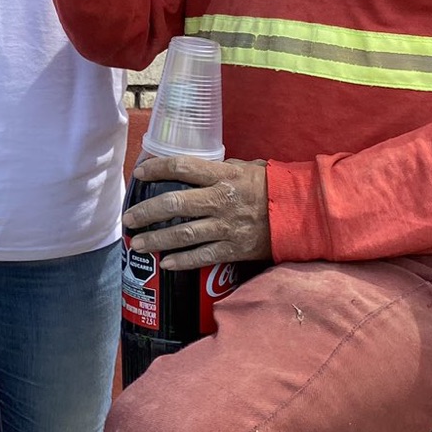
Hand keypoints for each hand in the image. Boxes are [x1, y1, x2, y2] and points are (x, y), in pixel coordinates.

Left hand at [123, 156, 271, 271]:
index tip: (139, 173)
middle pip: (175, 204)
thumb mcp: (246, 168)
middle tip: (128, 219)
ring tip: (136, 244)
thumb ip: (219, 169)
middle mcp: (221, 200)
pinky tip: (165, 264)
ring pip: (184, 234)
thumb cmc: (272, 186)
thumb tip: (194, 169)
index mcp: (223, 176)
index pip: (182, 167)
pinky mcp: (234, 249)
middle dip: (147, 212)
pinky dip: (182, 261)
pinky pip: (203, 256)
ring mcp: (227, 227)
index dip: (157, 169)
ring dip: (156, 240)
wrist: (302, 213)